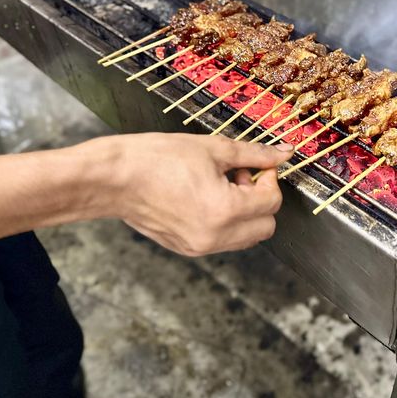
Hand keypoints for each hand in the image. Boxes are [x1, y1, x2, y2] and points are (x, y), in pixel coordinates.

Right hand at [99, 133, 293, 255]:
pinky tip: (205, 197)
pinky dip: (226, 222)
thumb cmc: (156, 159)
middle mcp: (215, 236)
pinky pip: (223, 241)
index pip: (272, 202)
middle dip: (261, 199)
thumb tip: (284, 153)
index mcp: (225, 211)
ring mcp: (200, 247)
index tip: (256, 165)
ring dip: (245, 213)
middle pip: (266, 227)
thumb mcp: (213, 149)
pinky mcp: (187, 248)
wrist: (113, 179)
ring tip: (220, 186)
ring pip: (246, 237)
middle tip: (239, 176)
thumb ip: (254, 154)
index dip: (269, 179)